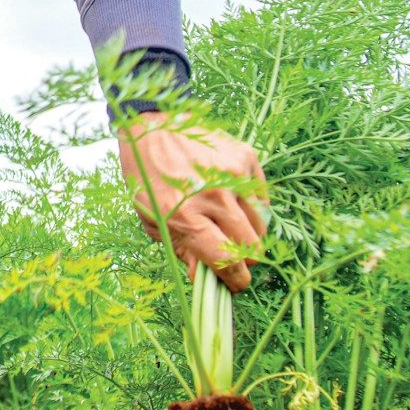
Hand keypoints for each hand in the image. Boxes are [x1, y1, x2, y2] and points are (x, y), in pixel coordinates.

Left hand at [118, 112, 268, 291]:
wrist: (153, 126)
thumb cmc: (148, 178)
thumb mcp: (152, 220)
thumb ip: (182, 251)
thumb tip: (205, 279)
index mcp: (185, 215)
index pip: (226, 260)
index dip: (235, 281)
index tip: (235, 283)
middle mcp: (214, 195)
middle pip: (252, 247)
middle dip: (245, 261)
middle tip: (232, 257)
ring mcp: (234, 174)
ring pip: (261, 225)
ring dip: (248, 234)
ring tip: (227, 225)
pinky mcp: (246, 157)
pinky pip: (261, 197)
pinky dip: (250, 206)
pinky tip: (229, 198)